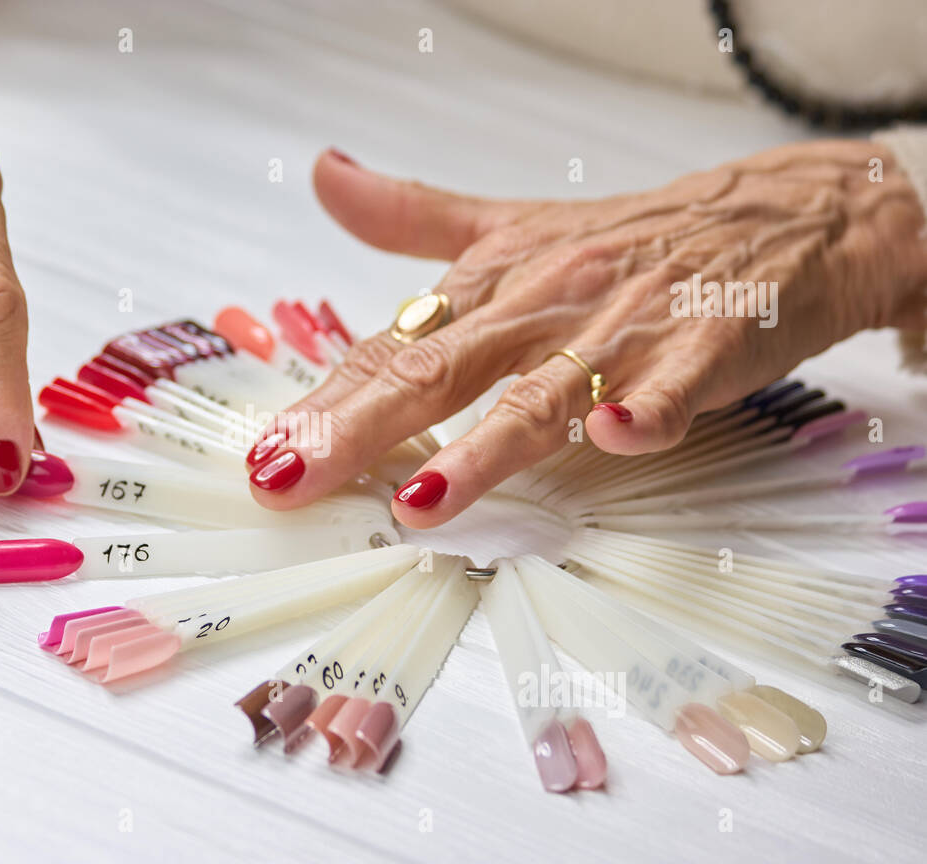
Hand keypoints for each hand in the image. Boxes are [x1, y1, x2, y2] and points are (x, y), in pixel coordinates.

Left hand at [247, 143, 926, 525]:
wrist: (782, 210)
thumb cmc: (634, 235)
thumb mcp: (515, 222)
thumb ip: (412, 215)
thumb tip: (323, 175)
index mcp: (494, 281)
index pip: (395, 345)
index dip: (328, 398)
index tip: (270, 450)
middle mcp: (544, 302)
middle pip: (442, 369)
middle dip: (362, 428)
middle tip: (297, 478)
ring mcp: (624, 326)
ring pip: (545, 391)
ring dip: (484, 447)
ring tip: (422, 500)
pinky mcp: (705, 344)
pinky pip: (675, 382)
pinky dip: (650, 407)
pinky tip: (620, 436)